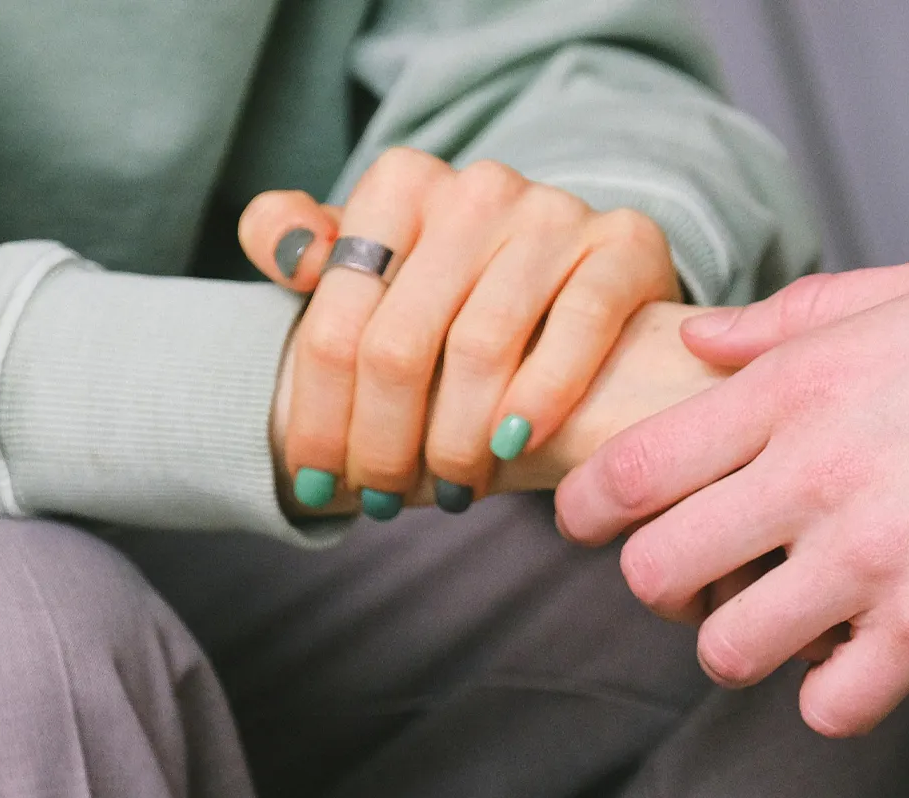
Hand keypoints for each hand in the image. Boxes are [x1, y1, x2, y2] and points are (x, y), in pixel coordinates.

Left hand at [241, 147, 679, 517]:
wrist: (580, 284)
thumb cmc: (452, 296)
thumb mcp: (370, 267)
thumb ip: (302, 245)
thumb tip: (284, 247)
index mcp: (399, 185)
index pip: (336, 322)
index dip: (318, 416)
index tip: (313, 482)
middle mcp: (476, 187)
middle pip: (399, 345)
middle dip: (382, 443)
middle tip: (382, 501)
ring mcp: (553, 212)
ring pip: (480, 348)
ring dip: (456, 442)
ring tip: (450, 490)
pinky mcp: (624, 242)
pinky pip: (578, 326)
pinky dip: (541, 398)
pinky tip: (513, 448)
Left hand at [552, 249, 908, 734]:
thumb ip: (807, 316)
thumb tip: (707, 339)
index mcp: (805, 382)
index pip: (633, 463)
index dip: (584, 508)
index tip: (584, 525)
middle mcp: (817, 470)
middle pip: (654, 569)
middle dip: (659, 587)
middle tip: (694, 584)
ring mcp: (872, 556)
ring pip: (727, 649)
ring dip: (745, 648)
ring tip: (784, 628)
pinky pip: (830, 703)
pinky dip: (838, 695)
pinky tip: (866, 664)